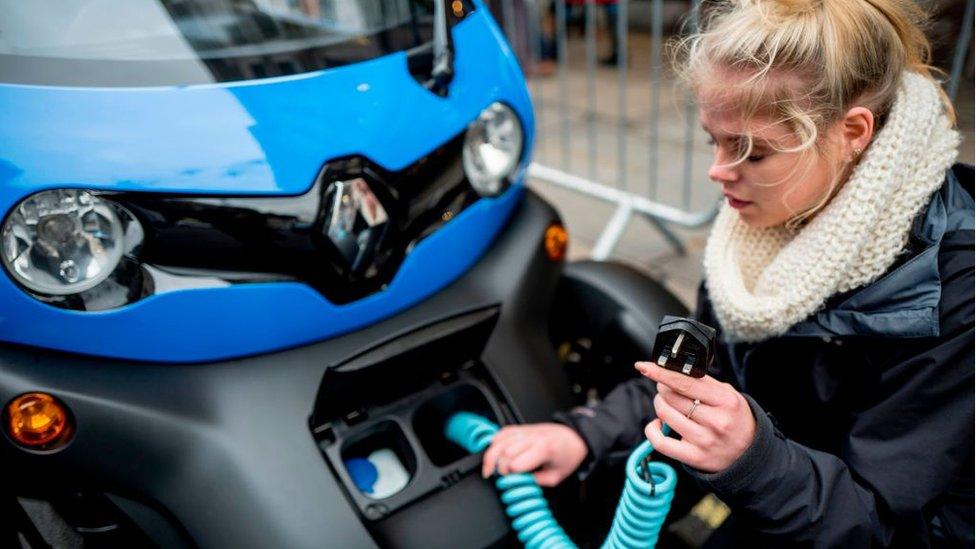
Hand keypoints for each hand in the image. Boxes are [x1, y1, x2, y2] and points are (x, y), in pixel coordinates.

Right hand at [481, 423, 587, 485]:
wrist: (574, 438)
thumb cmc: (567, 456)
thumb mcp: (556, 477)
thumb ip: (535, 481)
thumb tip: (518, 484)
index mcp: (543, 449)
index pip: (515, 463)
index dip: (509, 476)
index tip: (510, 482)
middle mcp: (532, 437)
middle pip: (504, 453)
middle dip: (499, 468)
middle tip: (501, 478)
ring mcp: (525, 431)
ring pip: (499, 441)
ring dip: (491, 457)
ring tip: (489, 470)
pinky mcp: (521, 428)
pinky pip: (502, 433)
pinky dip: (494, 443)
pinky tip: (493, 453)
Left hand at [636, 361, 755, 472]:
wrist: (750, 453)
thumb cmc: (735, 418)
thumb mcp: (729, 394)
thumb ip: (703, 382)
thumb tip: (671, 371)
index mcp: (725, 400)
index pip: (685, 383)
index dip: (661, 373)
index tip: (645, 367)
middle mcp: (716, 421)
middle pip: (671, 397)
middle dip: (662, 388)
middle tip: (666, 387)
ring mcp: (704, 440)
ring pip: (665, 414)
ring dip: (659, 405)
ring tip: (666, 403)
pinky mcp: (694, 457)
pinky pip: (660, 442)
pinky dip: (652, 429)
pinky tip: (658, 424)